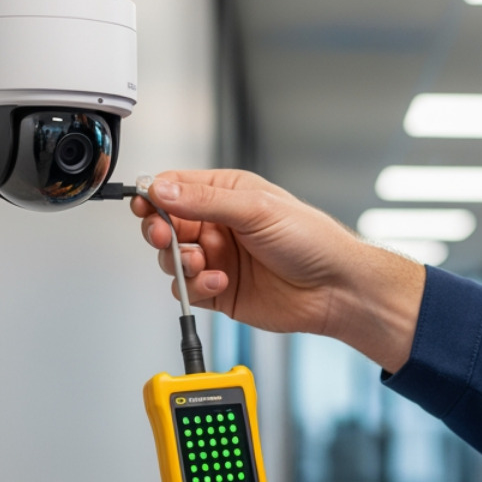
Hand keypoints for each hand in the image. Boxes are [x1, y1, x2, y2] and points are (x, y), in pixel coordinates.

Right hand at [130, 170, 425, 371]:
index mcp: (228, 195)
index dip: (154, 197)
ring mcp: (219, 260)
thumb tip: (162, 190)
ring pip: (173, 260)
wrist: (337, 290)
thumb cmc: (313, 242)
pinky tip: (218, 282)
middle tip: (165, 237)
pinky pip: (189, 290)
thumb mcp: (257, 209)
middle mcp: (219, 226)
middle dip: (160, 232)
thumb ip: (205, 201)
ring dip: (180, 263)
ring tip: (202, 264)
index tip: (145, 205)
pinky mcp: (221, 292)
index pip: (175, 189)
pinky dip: (196, 287)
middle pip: (166, 225)